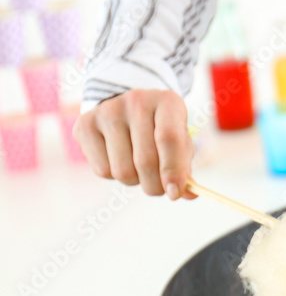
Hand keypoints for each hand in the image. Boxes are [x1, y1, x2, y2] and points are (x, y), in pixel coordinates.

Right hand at [73, 89, 196, 199]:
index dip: (173, 171)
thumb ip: (185, 168)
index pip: (169, 138)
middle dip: (155, 185)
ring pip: (122, 171)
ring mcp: (107, 111)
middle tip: (160, 188)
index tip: (175, 193)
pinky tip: (120, 159)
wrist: (126, 107)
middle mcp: (136, 101)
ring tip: (139, 168)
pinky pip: (102, 171)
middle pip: (145, 160)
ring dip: (135, 181)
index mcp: (168, 102)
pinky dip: (114, 176)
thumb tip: (190, 195)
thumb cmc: (160, 130)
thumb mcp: (180, 142)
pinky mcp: (84, 125)